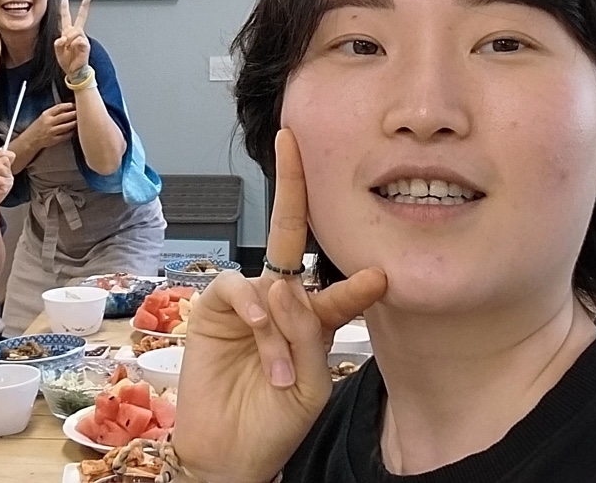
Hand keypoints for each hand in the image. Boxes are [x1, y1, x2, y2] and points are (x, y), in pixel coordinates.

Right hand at [16, 102, 77, 151]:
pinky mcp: (54, 140)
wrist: (30, 139)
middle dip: (74, 113)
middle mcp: (48, 122)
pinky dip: (72, 132)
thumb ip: (55, 112)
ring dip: (75, 123)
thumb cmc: (38, 127)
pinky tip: (75, 130)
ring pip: (66, 126)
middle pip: (64, 116)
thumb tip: (68, 108)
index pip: (59, 107)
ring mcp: (51, 132)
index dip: (69, 105)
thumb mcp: (44, 116)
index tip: (75, 104)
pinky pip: (66, 135)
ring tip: (81, 120)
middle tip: (82, 111)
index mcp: (46, 114)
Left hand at [55, 0, 92, 76]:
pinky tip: (74, 50)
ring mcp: (82, 39)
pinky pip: (79, 41)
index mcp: (67, 33)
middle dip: (84, 8)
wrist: (74, 71)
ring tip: (68, 48)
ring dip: (69, 39)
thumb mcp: (58, 51)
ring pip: (75, 32)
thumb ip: (58, 43)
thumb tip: (64, 38)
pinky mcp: (86, 45)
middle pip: (80, 18)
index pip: (66, 18)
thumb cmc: (67, 61)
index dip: (65, 8)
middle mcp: (76, 34)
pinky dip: (74, 45)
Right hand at [175, 130, 387, 482]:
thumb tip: (284, 288)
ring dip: (282, 325)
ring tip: (282, 370)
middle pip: (287, 231)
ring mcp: (245, 301)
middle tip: (293, 144)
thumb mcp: (311, 384)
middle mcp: (278, 298)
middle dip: (292, 183)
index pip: (334, 282)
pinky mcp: (213, 309)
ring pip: (272, 280)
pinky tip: (262, 336)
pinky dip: (254, 311)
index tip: (382, 276)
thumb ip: (309, 334)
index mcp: (311, 317)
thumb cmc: (274, 421)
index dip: (357, 277)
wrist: (231, 453)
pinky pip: (238, 288)